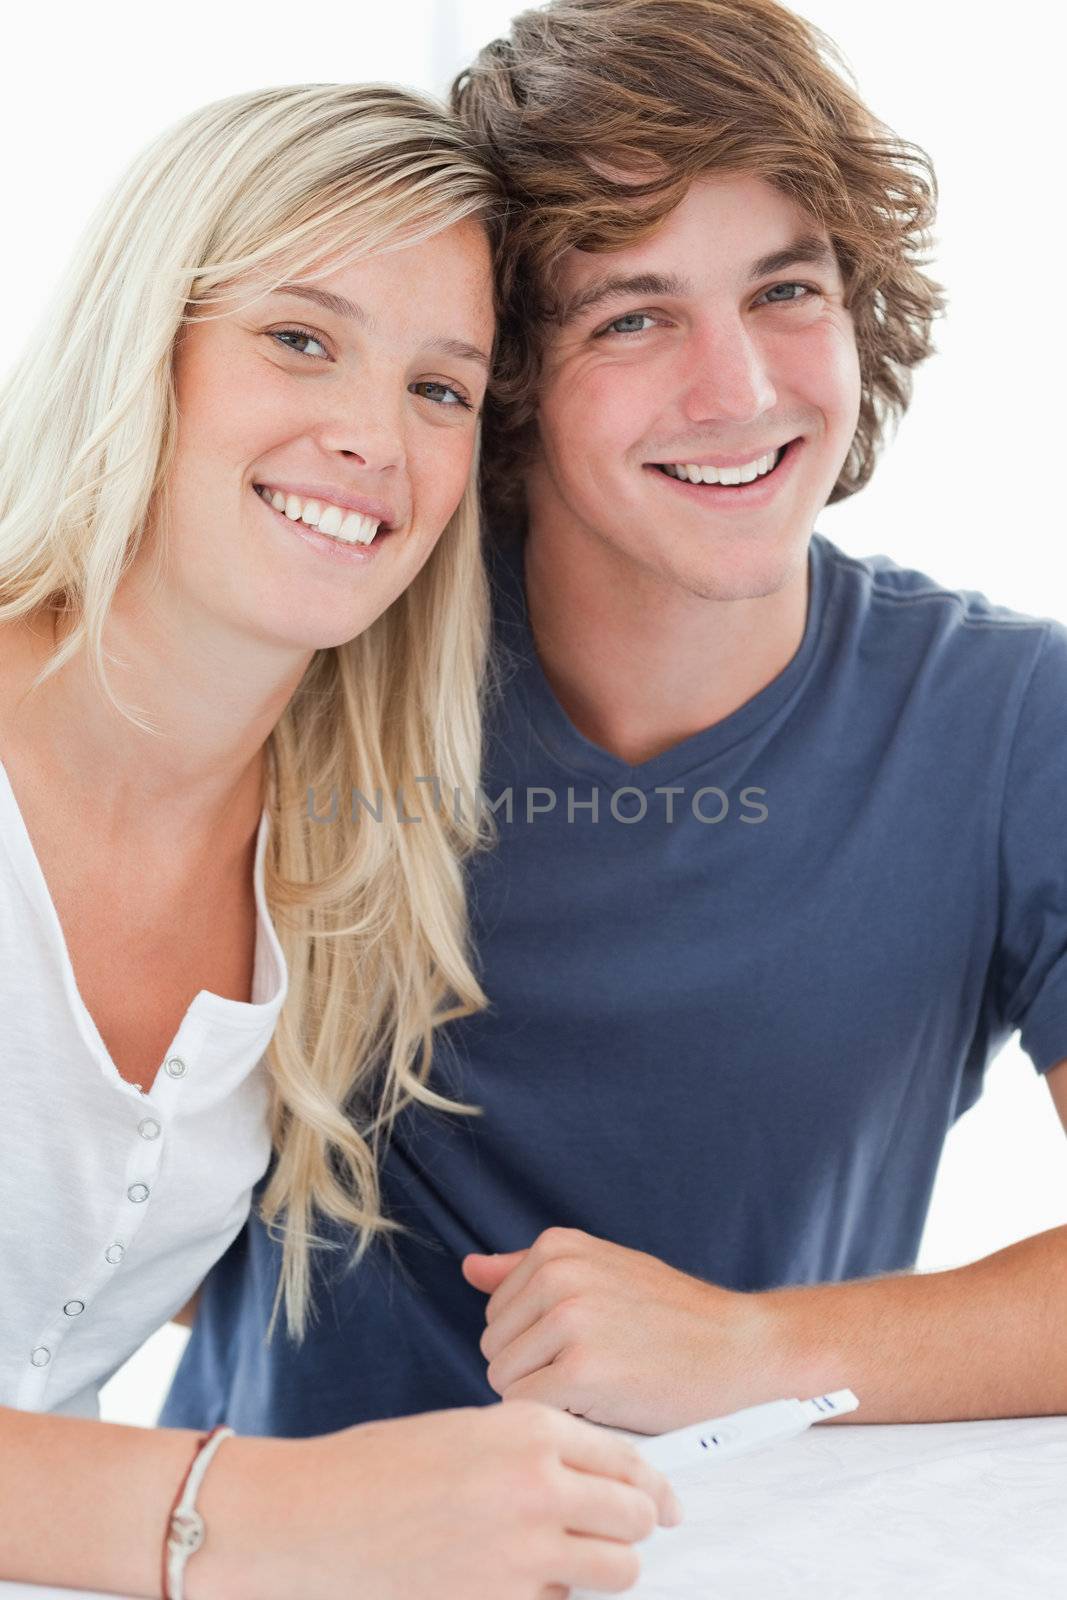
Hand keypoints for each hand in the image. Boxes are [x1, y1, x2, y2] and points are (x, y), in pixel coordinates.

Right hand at [195, 1398, 681, 1599]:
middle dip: (635, 1527)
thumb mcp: (470, 1431)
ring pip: (617, 1570)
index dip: (654, 1484)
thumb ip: (535, 1448)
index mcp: (532, 1428)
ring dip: (606, 1568)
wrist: (317, 1516)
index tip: (665, 1502)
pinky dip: (555, 1598)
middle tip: (623, 1534)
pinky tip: (522, 1582)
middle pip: (636, 1516)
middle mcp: (540, 1484)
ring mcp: (525, 1551)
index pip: (630, 1458)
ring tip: (577, 1563)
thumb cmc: (384, 1466)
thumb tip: (592, 1477)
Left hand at [464, 1227, 778, 1432]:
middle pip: (495, 1348)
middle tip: (595, 1366)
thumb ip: (527, 1271)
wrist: (740, 1347)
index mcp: (557, 1248)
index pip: (497, 1313)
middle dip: (534, 1370)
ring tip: (601, 1383)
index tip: (585, 1343)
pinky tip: (603, 1405)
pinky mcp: (580, 1370)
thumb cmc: (673, 1318)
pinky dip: (560, 1419)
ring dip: (546, 1397)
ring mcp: (569, 1320)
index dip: (536, 1342)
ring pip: (505, 1381)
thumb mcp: (600, 1272)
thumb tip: (469, 1268)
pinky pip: (529, 1409)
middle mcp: (557, 1275)